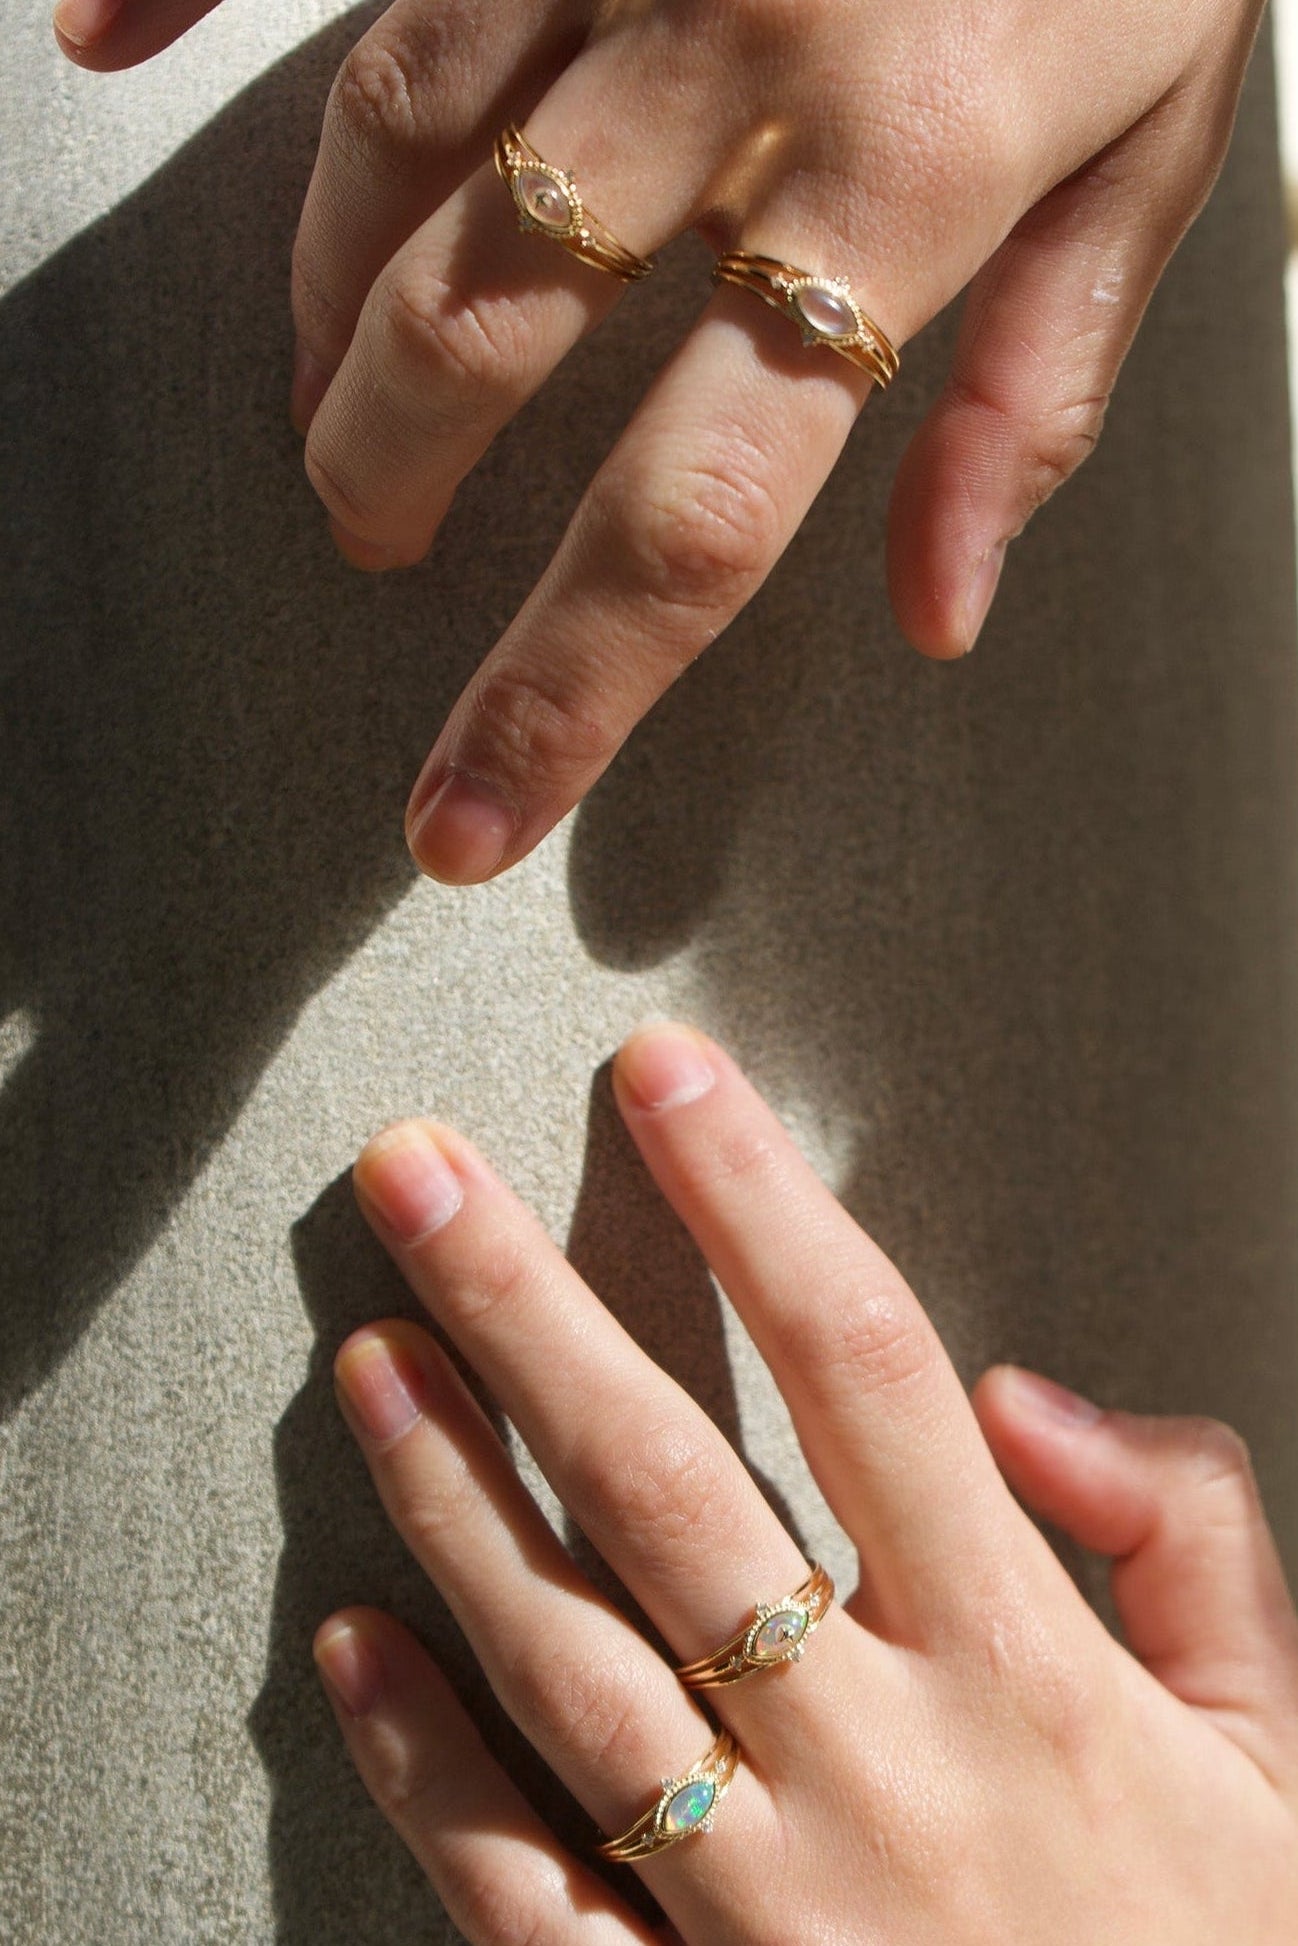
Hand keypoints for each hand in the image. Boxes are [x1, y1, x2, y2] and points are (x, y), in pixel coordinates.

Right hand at [54, 0, 1266, 883]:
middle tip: (373, 539)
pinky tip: (101, 43)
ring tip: (322, 394)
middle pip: (478, 327)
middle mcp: (746, 47)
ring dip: (324, 301)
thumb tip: (937, 612)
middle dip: (387, 470)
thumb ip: (1035, 392)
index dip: (560, 694)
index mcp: (912, 177)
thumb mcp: (1161, 152)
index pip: (691, 513)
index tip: (465, 815)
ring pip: (390, 141)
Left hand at [311, 1024, 1297, 1940]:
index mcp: (1023, 1675)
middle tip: (418, 1174)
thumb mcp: (1282, 1751)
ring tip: (366, 1355)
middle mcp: (874, 1767)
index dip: (757, 1198)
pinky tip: (355, 1639)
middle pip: (667, 1483)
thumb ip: (1188, 1542)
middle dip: (527, 1306)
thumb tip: (1033, 1400)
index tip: (666, 1078)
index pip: (867, 1366)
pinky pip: (522, 1888)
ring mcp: (760, 1908)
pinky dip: (425, 1763)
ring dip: (449, 1494)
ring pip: (566, 1658)